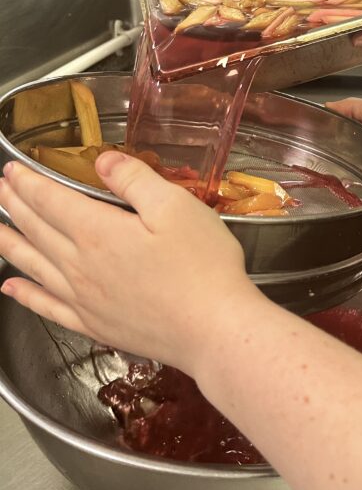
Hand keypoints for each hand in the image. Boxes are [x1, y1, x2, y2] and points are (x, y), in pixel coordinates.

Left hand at [0, 153, 257, 375]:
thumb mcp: (176, 206)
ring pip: (33, 265)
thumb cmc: (202, 266)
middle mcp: (80, 265)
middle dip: (14, 206)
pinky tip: (10, 287)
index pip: (51, 200)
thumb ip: (135, 179)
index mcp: (99, 232)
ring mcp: (83, 299)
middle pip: (36, 229)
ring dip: (9, 243)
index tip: (12, 169)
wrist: (212, 329)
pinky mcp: (94, 325)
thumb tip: (102, 160)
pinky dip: (24, 294)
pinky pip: (46, 307)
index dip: (28, 183)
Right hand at [326, 99, 361, 209]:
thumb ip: (354, 105)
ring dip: (327, 164)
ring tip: (324, 161)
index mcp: (361, 130)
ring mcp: (355, 171)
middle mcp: (356, 151)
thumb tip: (327, 106)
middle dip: (321, 146)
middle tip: (315, 145)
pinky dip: (335, 183)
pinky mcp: (356, 190)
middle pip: (328, 147)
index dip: (322, 124)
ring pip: (329, 167)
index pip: (333, 125)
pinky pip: (338, 187)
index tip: (311, 124)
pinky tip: (333, 178)